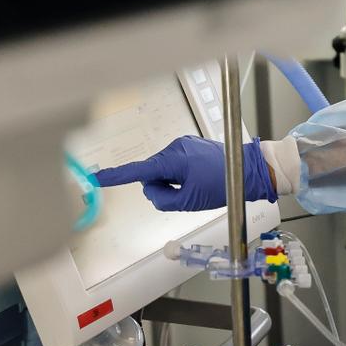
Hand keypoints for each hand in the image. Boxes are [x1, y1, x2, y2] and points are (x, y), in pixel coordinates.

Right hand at [92, 135, 277, 211]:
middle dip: (162, 187)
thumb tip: (151, 191)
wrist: (248, 170)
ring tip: (196, 185)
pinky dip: (179, 175)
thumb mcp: (189, 201)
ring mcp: (182, 144)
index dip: (115, 176)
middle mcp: (174, 147)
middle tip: (185, 194)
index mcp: (173, 159)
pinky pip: (174, 164)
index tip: (97, 178)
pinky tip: (197, 178)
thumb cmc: (223, 185)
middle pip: (151, 173)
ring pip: (163, 170)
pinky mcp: (189, 146)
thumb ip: (162, 199)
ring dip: (173, 181)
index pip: (137, 170)